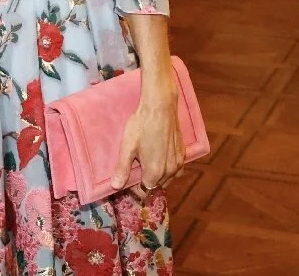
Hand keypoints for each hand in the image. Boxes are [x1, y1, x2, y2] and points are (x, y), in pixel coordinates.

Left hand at [111, 75, 184, 198]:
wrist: (161, 107)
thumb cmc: (141, 125)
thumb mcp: (127, 147)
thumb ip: (122, 168)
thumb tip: (115, 187)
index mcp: (154, 172)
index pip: (144, 191)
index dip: (135, 190)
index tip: (127, 183)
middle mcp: (170, 172)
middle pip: (156, 186)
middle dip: (145, 184)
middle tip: (134, 173)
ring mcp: (179, 163)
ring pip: (167, 179)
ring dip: (157, 178)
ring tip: (145, 168)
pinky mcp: (183, 154)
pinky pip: (176, 170)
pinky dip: (168, 171)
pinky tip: (160, 162)